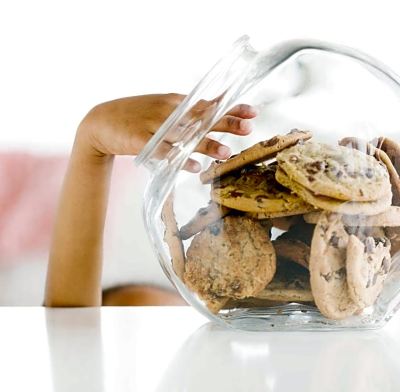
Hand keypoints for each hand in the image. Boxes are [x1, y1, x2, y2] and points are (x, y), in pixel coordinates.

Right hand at [76, 93, 256, 170]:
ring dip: (207, 143)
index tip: (253, 112)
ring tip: (226, 152)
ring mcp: (155, 126)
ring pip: (186, 136)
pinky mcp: (142, 141)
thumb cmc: (136, 117)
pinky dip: (180, 160)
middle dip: (226, 122)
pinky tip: (195, 167)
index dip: (231, 108)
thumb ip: (185, 114)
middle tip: (248, 128)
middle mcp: (168, 112)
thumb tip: (211, 116)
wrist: (101, 122)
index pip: (208, 104)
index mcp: (175, 103)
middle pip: (201, 117)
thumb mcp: (162, 110)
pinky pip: (165, 153)